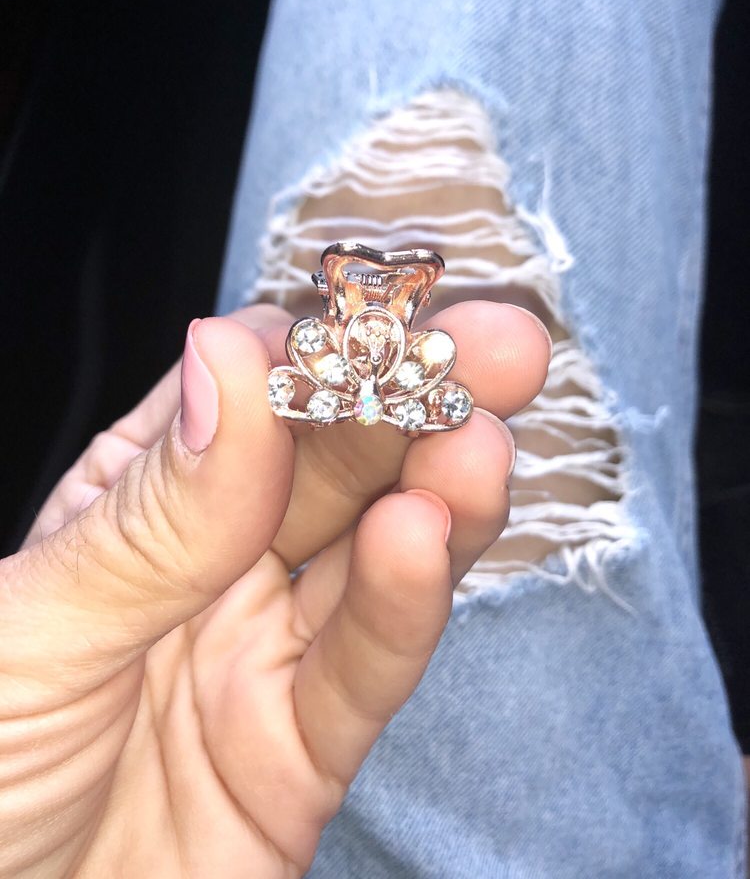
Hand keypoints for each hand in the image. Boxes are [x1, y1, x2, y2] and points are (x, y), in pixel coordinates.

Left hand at [0, 301, 549, 877]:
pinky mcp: (301, 757)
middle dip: (411, 397)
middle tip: (492, 345)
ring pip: (372, 557)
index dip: (310, 354)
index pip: (244, 399)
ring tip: (479, 441)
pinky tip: (430, 541)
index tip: (367, 321)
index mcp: (138, 507)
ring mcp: (263, 657)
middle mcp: (215, 568)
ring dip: (435, 491)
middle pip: (330, 464)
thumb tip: (231, 360)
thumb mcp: (35, 631)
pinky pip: (365, 673)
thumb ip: (152, 514)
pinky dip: (406, 607)